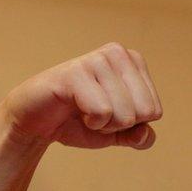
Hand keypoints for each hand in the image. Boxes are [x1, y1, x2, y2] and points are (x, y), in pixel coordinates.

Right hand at [2, 42, 162, 148]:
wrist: (36, 122)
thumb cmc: (79, 122)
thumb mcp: (118, 133)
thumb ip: (140, 137)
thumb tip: (144, 134)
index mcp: (133, 61)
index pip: (155, 110)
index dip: (131, 124)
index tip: (108, 113)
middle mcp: (118, 53)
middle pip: (144, 112)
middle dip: (119, 124)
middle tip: (95, 114)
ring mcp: (97, 59)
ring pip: (125, 114)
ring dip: (103, 124)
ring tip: (84, 111)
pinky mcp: (76, 72)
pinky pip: (103, 112)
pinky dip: (91, 122)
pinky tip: (75, 109)